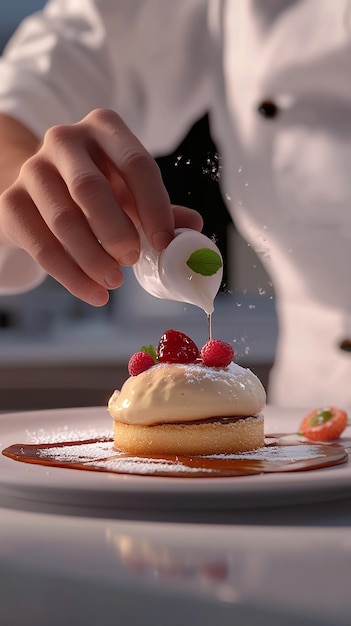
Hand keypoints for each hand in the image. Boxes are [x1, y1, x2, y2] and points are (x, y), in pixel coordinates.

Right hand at [0, 108, 201, 304]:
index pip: (137, 164)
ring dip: (93, 259)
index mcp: (105, 129)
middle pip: (90, 189)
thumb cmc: (98, 191)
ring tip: (114, 282)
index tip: (165, 244)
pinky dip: (71, 276)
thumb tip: (195, 227)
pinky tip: (93, 293)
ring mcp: (32, 169)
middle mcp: (64, 140)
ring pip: (63, 221)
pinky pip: (41, 246)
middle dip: (116, 232)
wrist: (41, 191)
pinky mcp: (11, 202)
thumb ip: (160, 209)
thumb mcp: (130, 193)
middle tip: (132, 261)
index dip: (154, 207)